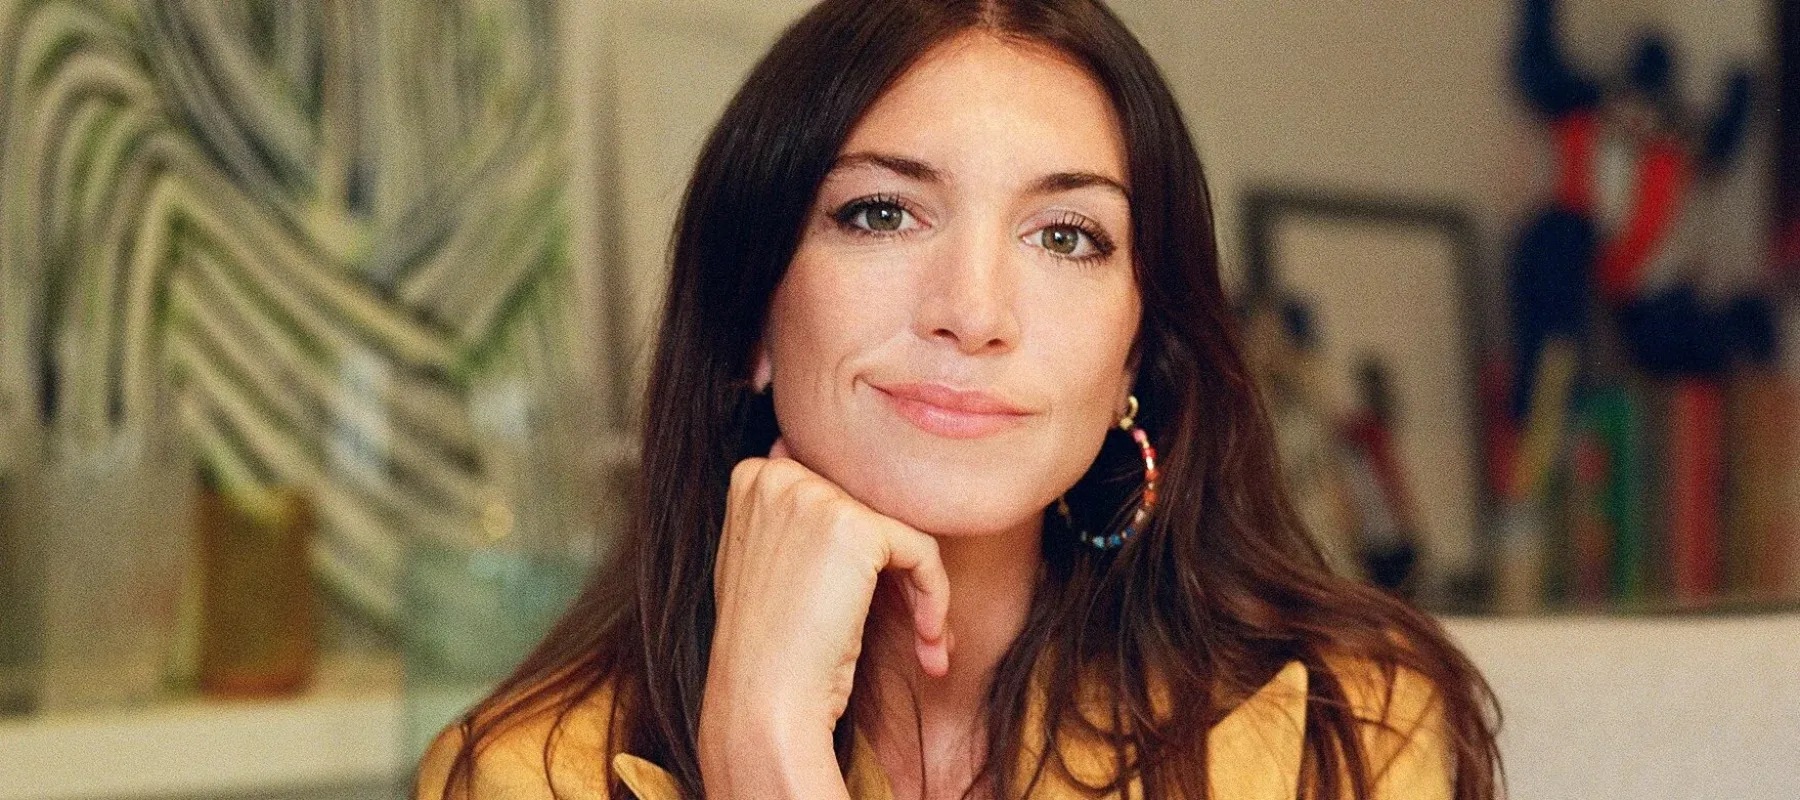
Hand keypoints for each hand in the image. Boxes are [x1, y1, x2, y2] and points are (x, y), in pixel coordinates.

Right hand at [698, 438, 951, 797]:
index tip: (867, 608)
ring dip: (924, 592)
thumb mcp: (762, 566)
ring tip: (925, 644)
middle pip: (872, 511)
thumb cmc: (767, 650)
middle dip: (898, 574)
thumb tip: (815, 469)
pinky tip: (926, 643)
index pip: (838, 493)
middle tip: (916, 630)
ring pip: (901, 531)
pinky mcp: (854, 526)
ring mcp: (813, 495)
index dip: (864, 555)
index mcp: (752, 478)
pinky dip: (936, 598)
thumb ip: (789, 518)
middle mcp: (777, 475)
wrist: (763, 703)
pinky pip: (922, 551)